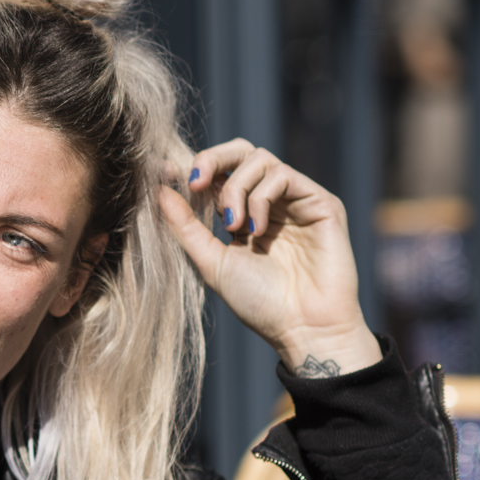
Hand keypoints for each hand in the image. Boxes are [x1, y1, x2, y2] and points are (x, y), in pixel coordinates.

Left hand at [156, 139, 381, 375]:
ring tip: (234, 228)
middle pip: (241, 151)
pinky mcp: (320, 202)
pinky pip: (282, 175)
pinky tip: (257, 231)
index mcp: (243, 213)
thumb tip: (159, 190)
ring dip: (235, 189)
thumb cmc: (259, 302)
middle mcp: (271, 201)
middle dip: (212, 158)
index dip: (194, 167)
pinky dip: (260, 197)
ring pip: (260, 159)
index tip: (164, 173)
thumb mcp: (211, 261)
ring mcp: (296, 200)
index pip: (219, 172)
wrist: (301, 328)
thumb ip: (186, 226)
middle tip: (195, 183)